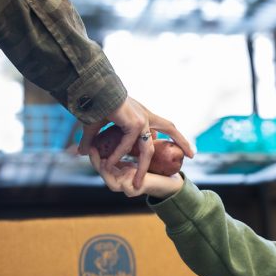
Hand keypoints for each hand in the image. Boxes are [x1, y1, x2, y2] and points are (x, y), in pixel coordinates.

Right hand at [78, 97, 193, 189]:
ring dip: (142, 169)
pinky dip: (116, 156)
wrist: (89, 89)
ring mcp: (141, 119)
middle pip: (169, 128)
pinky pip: (126, 145)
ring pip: (147, 150)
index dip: (174, 135)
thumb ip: (92, 141)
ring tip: (137, 186)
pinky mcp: (134, 123)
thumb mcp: (95, 126)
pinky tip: (108, 164)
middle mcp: (145, 115)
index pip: (163, 124)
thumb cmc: (92, 104)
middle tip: (194, 155)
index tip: (184, 146)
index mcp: (141, 114)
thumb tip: (82, 153)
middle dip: (182, 141)